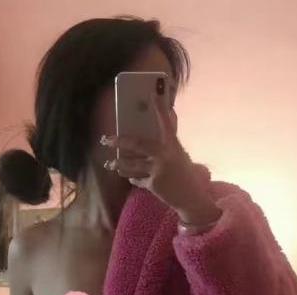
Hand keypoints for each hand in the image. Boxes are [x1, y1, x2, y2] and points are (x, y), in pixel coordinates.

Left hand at [101, 100, 220, 225]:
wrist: (191, 198)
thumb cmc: (184, 173)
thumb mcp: (179, 154)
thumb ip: (169, 138)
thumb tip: (168, 114)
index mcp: (173, 145)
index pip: (166, 123)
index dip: (160, 108)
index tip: (153, 94)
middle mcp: (165, 155)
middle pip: (137, 144)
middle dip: (118, 141)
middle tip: (105, 139)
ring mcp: (158, 170)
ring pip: (131, 164)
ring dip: (118, 163)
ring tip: (110, 163)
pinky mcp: (154, 184)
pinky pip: (137, 178)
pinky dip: (132, 177)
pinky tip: (129, 176)